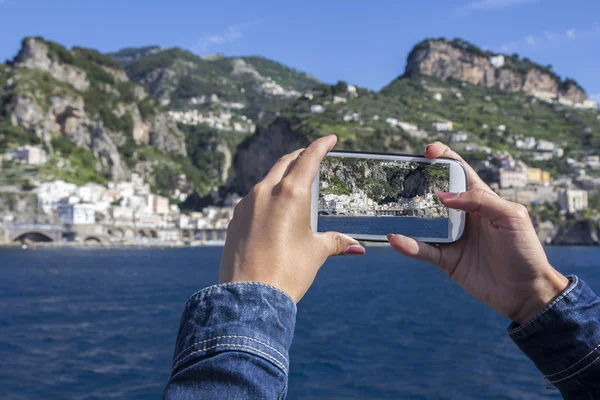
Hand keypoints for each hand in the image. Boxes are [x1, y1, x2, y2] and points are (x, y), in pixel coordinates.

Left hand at [220, 135, 365, 301]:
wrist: (249, 297)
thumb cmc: (287, 272)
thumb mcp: (316, 253)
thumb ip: (336, 242)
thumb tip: (357, 247)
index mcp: (290, 194)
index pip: (307, 159)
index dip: (320, 146)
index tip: (330, 139)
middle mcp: (265, 192)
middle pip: (285, 163)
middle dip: (300, 157)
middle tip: (312, 155)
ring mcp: (246, 205)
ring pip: (266, 180)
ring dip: (281, 176)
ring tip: (293, 184)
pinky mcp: (235, 219)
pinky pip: (253, 199)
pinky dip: (266, 196)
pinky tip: (272, 209)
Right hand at [388, 142, 568, 323]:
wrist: (526, 292)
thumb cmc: (524, 250)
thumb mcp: (510, 217)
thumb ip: (479, 200)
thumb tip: (443, 197)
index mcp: (481, 200)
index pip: (459, 173)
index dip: (444, 158)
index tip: (428, 151)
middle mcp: (462, 216)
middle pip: (434, 195)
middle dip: (417, 184)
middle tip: (398, 177)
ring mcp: (452, 238)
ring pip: (423, 222)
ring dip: (406, 215)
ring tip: (389, 207)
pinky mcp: (445, 260)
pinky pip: (422, 250)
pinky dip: (407, 245)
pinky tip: (395, 238)